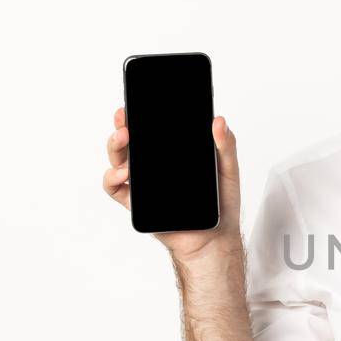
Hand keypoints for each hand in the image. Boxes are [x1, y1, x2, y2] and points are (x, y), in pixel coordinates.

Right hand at [102, 106, 243, 259]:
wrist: (214, 239)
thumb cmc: (220, 205)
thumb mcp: (228, 171)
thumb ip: (225, 146)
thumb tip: (219, 121)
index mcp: (172, 153)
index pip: (151, 129)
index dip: (140, 114)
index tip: (136, 102)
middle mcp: (153, 165)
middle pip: (130, 140)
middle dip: (121, 124)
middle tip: (124, 117)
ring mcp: (142, 183)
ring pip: (118, 159)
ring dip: (115, 146)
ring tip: (123, 139)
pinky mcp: (135, 202)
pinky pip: (115, 188)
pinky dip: (112, 177)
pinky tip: (123, 174)